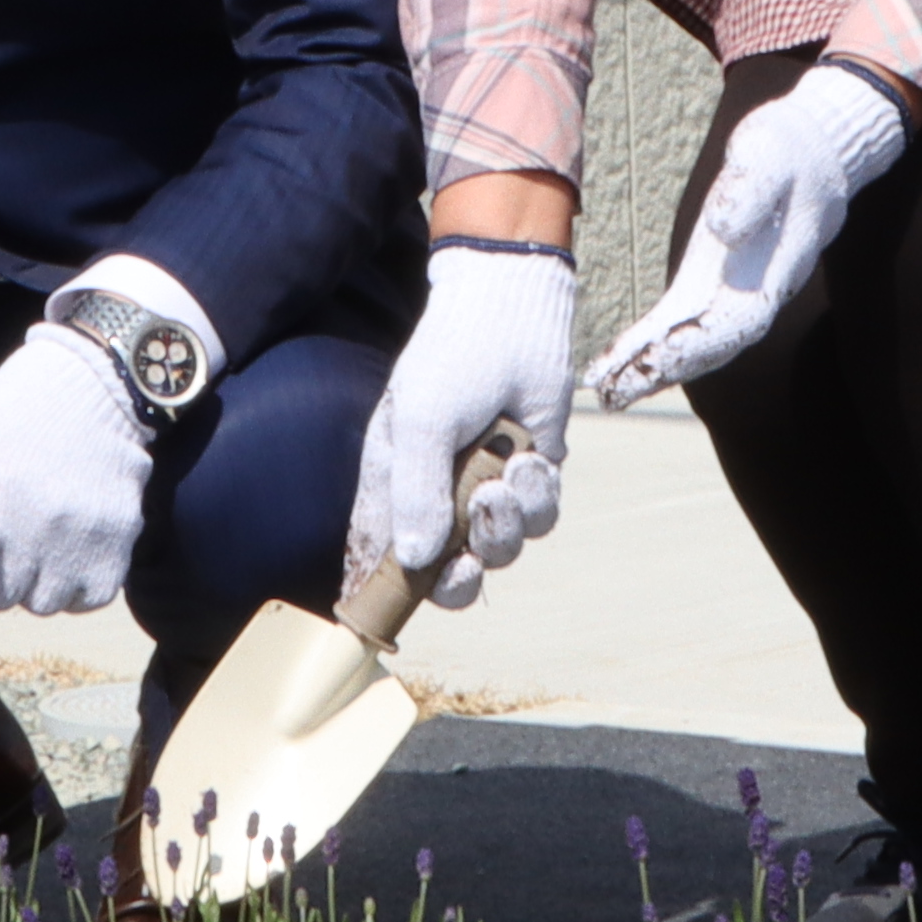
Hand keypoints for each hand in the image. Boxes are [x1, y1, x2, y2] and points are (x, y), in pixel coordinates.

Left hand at [0, 323, 154, 620]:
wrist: (100, 382)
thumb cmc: (19, 413)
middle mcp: (36, 526)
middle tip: (5, 533)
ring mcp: (80, 541)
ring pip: (41, 604)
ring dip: (32, 583)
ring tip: (40, 533)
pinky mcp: (118, 548)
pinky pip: (84, 600)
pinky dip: (72, 585)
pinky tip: (70, 545)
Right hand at [357, 239, 582, 605]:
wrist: (513, 316)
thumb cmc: (451, 362)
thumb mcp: (421, 425)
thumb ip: (416, 495)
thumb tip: (413, 561)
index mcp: (394, 487)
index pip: (383, 561)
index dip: (391, 593)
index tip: (403, 605)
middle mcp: (439, 496)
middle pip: (448, 576)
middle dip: (461, 576)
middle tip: (467, 561)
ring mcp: (485, 488)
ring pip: (501, 548)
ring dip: (505, 522)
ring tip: (503, 473)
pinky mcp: (528, 474)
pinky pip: (538, 516)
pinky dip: (535, 494)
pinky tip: (526, 457)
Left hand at [593, 63, 914, 403]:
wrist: (810, 151)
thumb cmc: (789, 151)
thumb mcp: (769, 157)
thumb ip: (750, 190)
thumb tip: (724, 229)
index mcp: (771, 273)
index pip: (736, 322)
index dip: (699, 343)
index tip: (660, 359)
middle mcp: (752, 295)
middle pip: (709, 347)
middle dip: (663, 372)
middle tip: (615, 394)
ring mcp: (729, 292)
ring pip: (690, 343)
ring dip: (649, 369)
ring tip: (605, 391)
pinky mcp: (708, 281)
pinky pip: (677, 322)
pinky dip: (648, 343)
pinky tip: (616, 361)